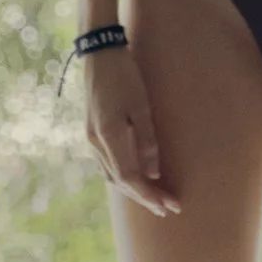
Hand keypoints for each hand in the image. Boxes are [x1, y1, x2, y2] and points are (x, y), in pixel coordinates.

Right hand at [84, 45, 178, 216]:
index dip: (149, 195)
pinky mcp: (93, 131)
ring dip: (134, 189)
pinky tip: (137, 177)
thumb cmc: (124, 76)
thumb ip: (147, 141)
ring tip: (156, 197)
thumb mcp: (141, 106)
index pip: (130, 178)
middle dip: (145, 197)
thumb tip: (154, 173)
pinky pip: (108, 163)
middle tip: (168, 208)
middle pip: (120, 182)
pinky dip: (124, 176)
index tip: (168, 206)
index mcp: (108, 137)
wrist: (100, 53)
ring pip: (112, 175)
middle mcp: (96, 143)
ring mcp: (92, 138)